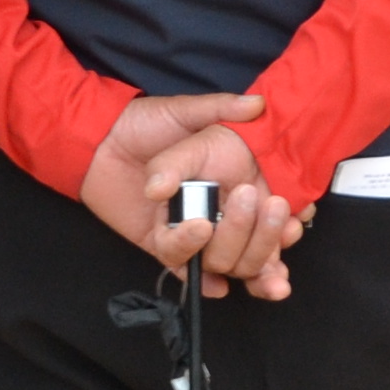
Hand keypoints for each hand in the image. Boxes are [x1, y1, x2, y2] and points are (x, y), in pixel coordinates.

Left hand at [78, 92, 301, 299]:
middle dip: (265, 242)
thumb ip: (220, 108)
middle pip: (254, 245)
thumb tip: (258, 104)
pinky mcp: (163, 246)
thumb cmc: (143, 123)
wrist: (95, 142)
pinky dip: (204, 282)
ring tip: (231, 249)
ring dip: (238, 262)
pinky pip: (187, 270)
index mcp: (231, 183)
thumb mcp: (184, 112)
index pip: (270, 214)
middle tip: (268, 217)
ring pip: (227, 262)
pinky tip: (216, 284)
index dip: (285, 225)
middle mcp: (217, 213)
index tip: (295, 225)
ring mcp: (192, 232)